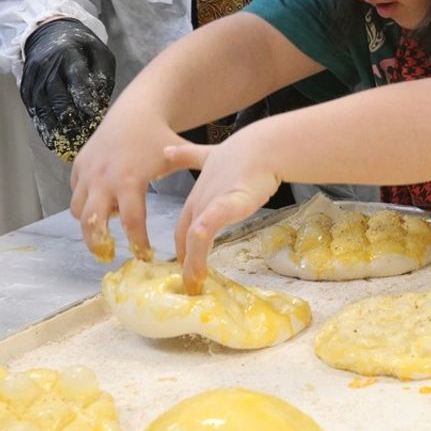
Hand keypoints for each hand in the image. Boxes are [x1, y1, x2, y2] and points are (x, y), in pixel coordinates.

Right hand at [20, 20, 115, 159]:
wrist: (47, 32)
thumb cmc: (81, 46)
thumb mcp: (100, 53)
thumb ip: (103, 77)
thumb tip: (102, 103)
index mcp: (69, 54)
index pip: (77, 78)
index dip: (85, 98)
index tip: (94, 115)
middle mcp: (48, 67)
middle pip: (58, 96)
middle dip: (71, 119)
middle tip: (84, 137)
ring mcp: (34, 78)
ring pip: (44, 107)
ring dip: (56, 129)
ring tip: (69, 146)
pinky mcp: (26, 88)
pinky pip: (34, 111)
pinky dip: (44, 128)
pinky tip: (54, 142)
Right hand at [70, 102, 190, 262]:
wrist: (135, 111)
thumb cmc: (160, 137)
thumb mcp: (177, 157)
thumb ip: (195, 175)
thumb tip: (220, 193)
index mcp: (130, 180)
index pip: (131, 221)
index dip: (138, 242)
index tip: (146, 256)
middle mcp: (104, 179)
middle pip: (91, 224)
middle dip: (98, 243)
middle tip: (109, 256)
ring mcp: (88, 173)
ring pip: (78, 211)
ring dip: (89, 223)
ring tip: (105, 230)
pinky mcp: (78, 166)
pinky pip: (75, 194)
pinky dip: (85, 203)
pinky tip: (102, 204)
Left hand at [164, 131, 282, 292]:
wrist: (263, 147)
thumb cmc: (244, 151)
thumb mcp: (210, 154)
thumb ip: (190, 156)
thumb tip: (166, 150)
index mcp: (198, 193)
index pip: (185, 223)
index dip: (183, 242)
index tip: (185, 260)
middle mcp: (199, 201)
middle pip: (185, 235)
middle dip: (185, 258)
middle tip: (189, 279)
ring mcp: (209, 205)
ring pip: (192, 240)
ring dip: (191, 264)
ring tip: (194, 283)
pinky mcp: (222, 209)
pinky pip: (203, 235)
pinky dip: (198, 255)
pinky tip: (199, 272)